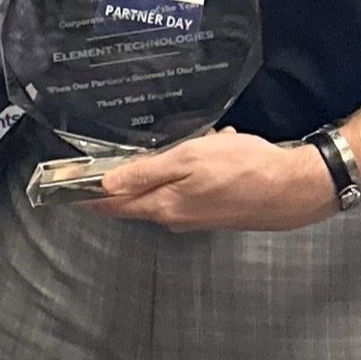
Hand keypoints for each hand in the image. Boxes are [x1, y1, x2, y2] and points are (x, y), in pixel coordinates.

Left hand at [86, 129, 337, 232]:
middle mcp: (176, 217)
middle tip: (116, 159)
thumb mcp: (188, 159)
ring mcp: (197, 216)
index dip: (89, 196)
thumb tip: (106, 186)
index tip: (65, 190)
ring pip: (166, 191)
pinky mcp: (215, 211)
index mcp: (164, 205)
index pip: (114, 204)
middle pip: (138, 198)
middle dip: (127, 177)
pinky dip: (192, 170)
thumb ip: (146, 173)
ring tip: (185, 143)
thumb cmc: (243, 168)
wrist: (294, 188)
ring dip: (166, 168)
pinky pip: (191, 189)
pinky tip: (212, 150)